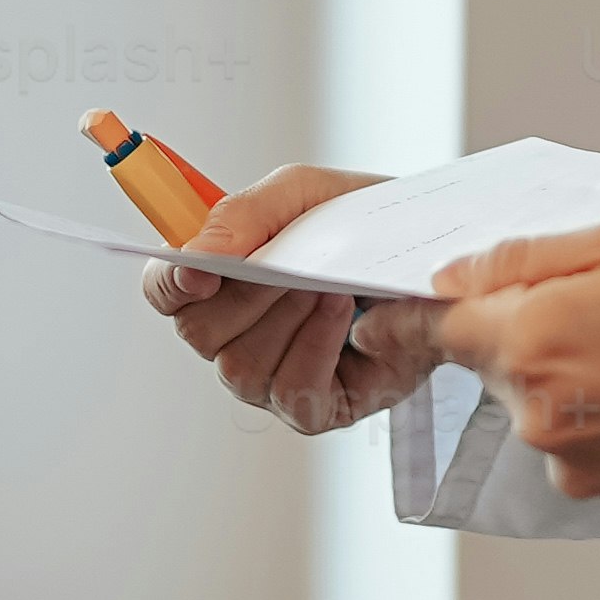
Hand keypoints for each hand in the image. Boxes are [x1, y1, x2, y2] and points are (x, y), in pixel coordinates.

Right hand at [142, 168, 447, 437]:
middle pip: (199, 333)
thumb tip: (196, 252)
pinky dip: (315, 348)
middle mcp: (238, 336)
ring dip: (286, 319)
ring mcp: (274, 377)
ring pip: (242, 369)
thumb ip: (243, 213)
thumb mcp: (304, 193)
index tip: (198, 270)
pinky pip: (293, 392)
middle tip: (291, 264)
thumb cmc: (363, 224)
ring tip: (327, 285)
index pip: (165, 292)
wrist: (434, 251)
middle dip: (247, 294)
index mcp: (222, 281)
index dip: (169, 283)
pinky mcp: (319, 407)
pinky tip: (343, 315)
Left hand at [431, 219, 599, 504]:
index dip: (407, 318)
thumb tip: (453, 277)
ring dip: (569, 374)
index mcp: (529, 342)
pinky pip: (580, 441)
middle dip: (525, 332)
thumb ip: (522, 259)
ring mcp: (575, 462)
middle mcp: (537, 415)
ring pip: (540, 405)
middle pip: (494, 365)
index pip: (434, 332)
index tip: (382, 320)